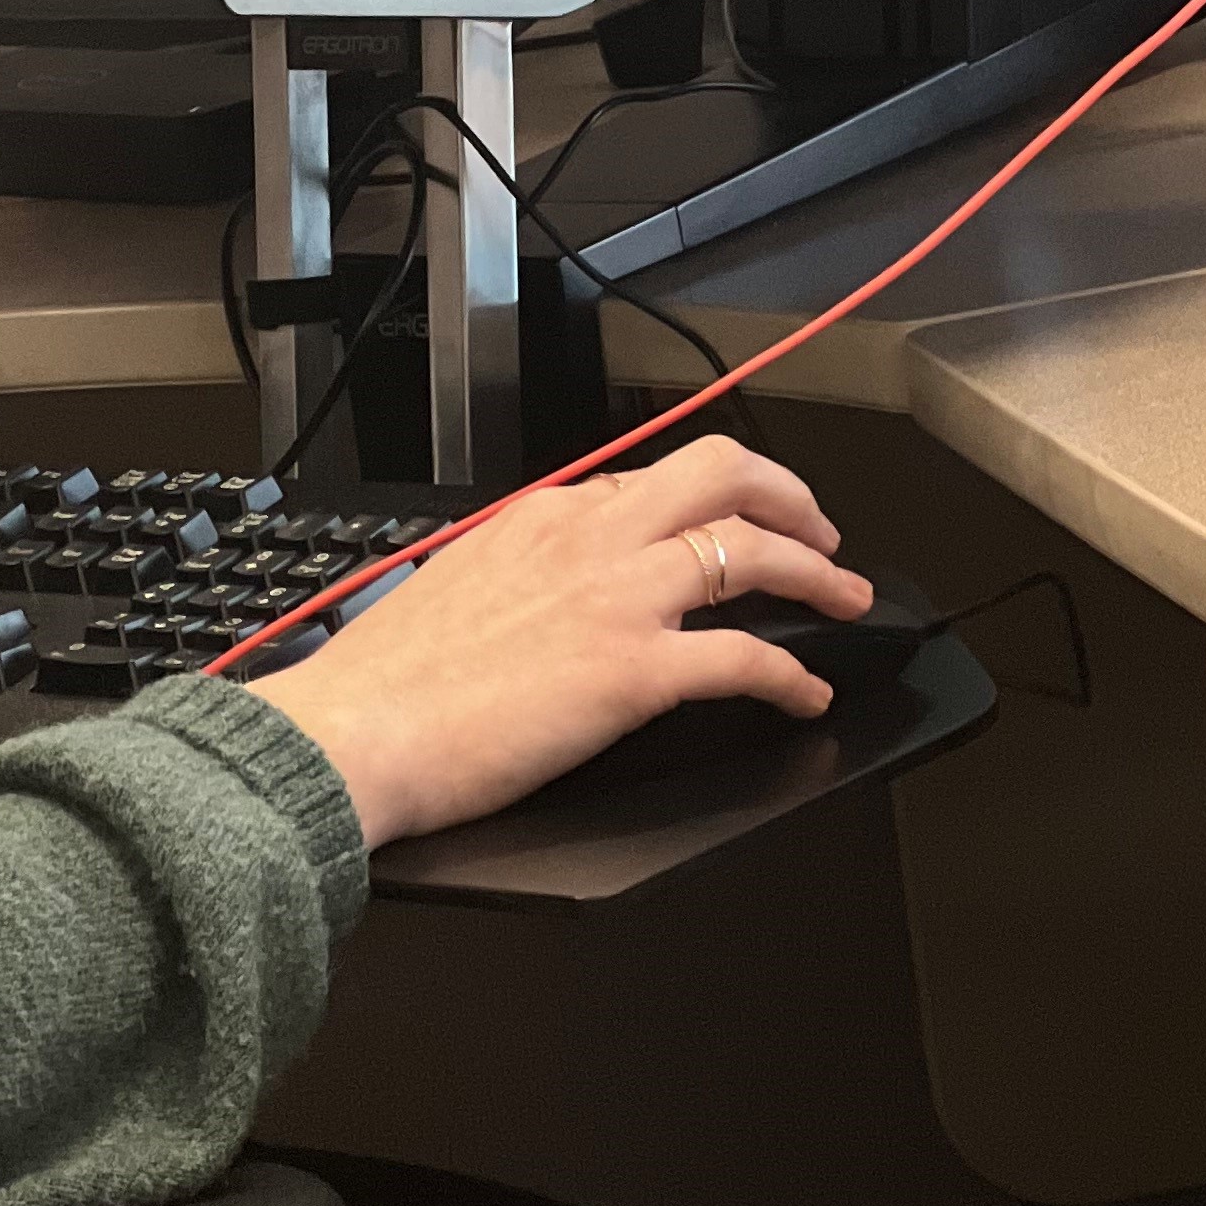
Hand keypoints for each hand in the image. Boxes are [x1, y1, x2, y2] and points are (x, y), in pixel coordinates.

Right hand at [266, 436, 873, 847]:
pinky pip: (744, 659)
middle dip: (792, 497)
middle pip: (724, 474)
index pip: (655, 478)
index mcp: (547, 515)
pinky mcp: (633, 672)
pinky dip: (793, 676)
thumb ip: (523, 571)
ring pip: (752, 550)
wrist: (358, 731)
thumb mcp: (461, 584)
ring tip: (847, 601)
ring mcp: (618, 598)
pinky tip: (808, 697)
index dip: (717, 497)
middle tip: (823, 536)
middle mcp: (591, 537)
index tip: (739, 520)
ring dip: (818, 575)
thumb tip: (552, 593)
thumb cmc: (390, 680)